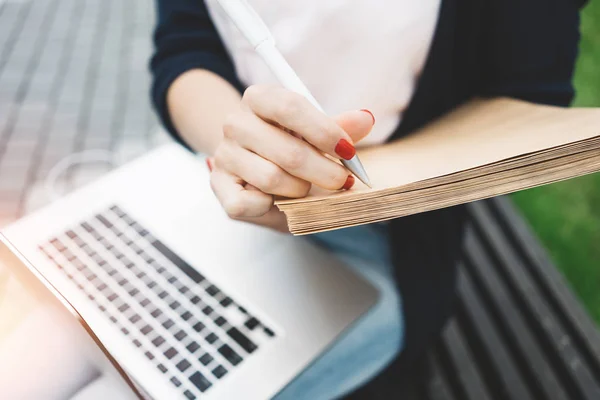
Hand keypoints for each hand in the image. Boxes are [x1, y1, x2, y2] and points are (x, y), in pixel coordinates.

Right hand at [208, 85, 374, 231]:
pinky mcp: (218, 186)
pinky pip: (248, 203)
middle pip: (288, 150)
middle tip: (341, 181)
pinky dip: (268, 207)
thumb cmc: (287, 147)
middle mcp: (235, 122)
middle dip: (324, 172)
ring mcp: (224, 155)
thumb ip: (339, 128)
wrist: (252, 169)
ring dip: (299, 190)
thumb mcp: (314, 135)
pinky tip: (273, 200)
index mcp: (259, 98)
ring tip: (305, 188)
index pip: (290, 107)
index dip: (324, 132)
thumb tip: (366, 119)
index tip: (348, 151)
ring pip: (272, 179)